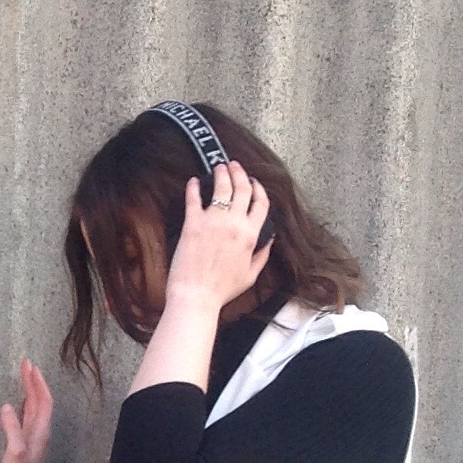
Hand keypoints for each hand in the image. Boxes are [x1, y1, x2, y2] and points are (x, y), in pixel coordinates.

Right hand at [0, 359, 52, 462]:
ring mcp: (32, 436)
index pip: (42, 400)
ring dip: (30, 390)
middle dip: (33, 381)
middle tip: (25, 363)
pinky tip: (18, 401)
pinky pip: (26, 416)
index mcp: (39, 430)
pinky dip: (24, 403)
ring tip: (24, 375)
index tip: (30, 366)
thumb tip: (6, 407)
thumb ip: (12, 430)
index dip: (37, 382)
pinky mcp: (24, 442)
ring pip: (34, 407)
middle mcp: (38, 431)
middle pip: (39, 400)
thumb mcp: (14, 453)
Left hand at [165, 160, 270, 310]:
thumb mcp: (251, 275)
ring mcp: (213, 222)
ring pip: (222, 188)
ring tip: (219, 166)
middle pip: (242, 189)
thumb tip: (270, 239)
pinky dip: (193, 187)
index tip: (254, 182)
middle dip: (240, 173)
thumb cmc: (222, 290)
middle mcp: (235, 224)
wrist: (196, 296)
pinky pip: (194, 199)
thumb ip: (262, 255)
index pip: (261, 204)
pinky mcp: (193, 224)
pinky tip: (193, 181)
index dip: (259, 189)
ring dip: (222, 173)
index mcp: (251, 235)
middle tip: (234, 166)